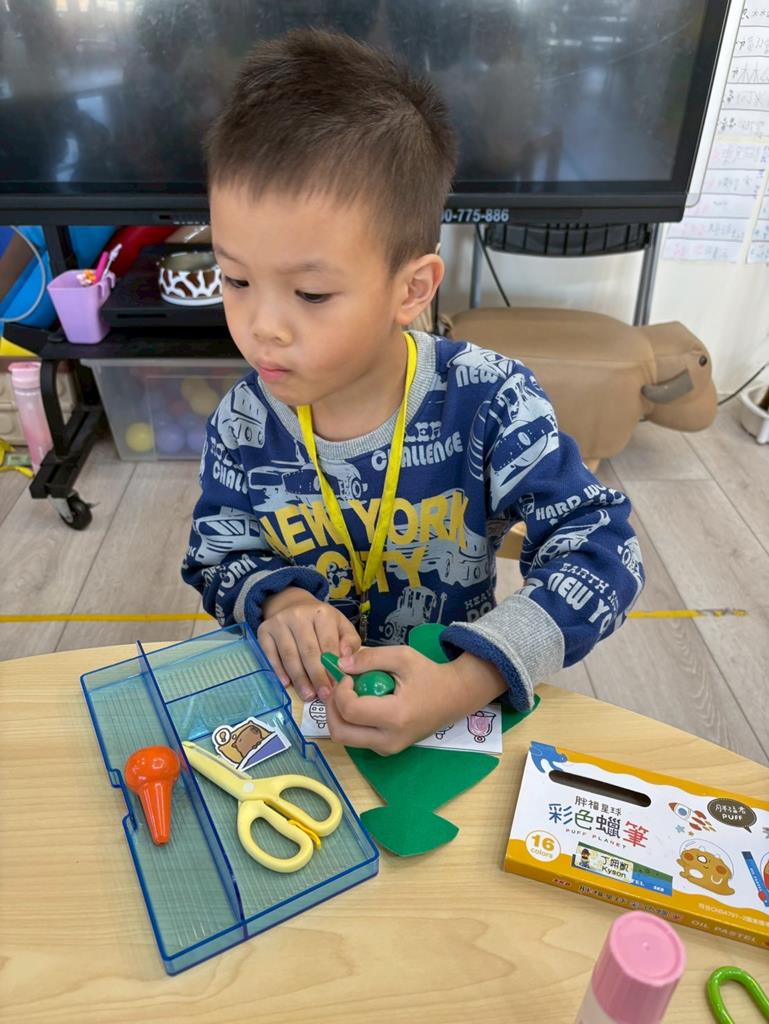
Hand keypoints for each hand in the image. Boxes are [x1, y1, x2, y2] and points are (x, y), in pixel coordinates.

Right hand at [258, 588, 359, 700]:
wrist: (294, 606)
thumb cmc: (322, 623)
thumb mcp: (341, 626)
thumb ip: (350, 642)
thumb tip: (345, 661)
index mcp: (322, 613)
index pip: (328, 643)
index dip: (332, 666)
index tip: (337, 686)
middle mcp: (299, 614)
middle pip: (309, 651)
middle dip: (317, 676)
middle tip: (324, 696)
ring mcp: (279, 622)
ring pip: (290, 655)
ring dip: (300, 678)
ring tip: (308, 695)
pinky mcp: (264, 631)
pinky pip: (271, 655)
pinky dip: (279, 671)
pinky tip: (287, 684)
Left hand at [324, 646, 506, 755]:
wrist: (454, 697)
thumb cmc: (429, 675)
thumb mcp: (402, 656)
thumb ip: (369, 658)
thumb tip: (339, 665)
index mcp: (396, 716)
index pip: (350, 710)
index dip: (340, 690)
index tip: (348, 674)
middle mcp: (389, 740)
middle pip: (340, 732)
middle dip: (331, 706)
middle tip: (339, 686)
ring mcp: (388, 749)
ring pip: (345, 738)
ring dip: (338, 715)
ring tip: (349, 693)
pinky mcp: (386, 750)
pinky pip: (356, 738)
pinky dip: (350, 721)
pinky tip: (360, 702)